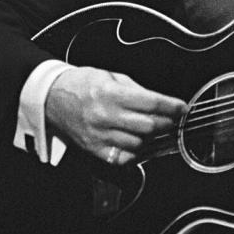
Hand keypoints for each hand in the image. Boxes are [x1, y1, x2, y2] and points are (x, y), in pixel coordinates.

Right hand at [45, 66, 186, 165]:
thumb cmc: (81, 84)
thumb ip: (137, 90)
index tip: (182, 107)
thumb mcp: (111, 76)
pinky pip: (123, 157)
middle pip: (148, 126)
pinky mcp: (94, 149)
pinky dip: (136, 151)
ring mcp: (99, 135)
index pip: (151, 102)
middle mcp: (105, 116)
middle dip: (167, 122)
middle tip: (173, 119)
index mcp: (110, 93)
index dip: (171, 106)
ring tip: (155, 129)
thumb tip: (161, 101)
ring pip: (139, 143)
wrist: (51, 97)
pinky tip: (138, 141)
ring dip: (152, 137)